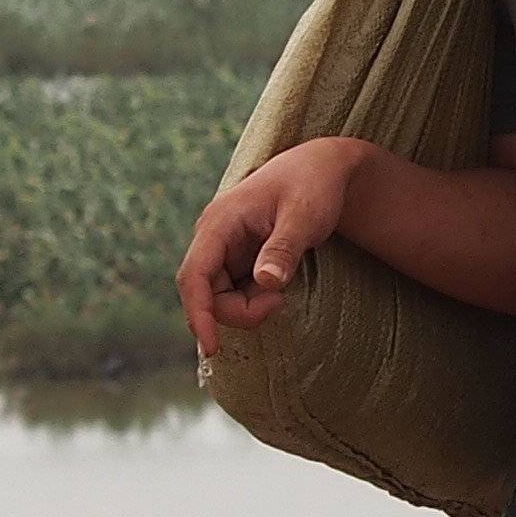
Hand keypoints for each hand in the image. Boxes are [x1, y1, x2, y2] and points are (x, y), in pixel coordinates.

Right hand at [178, 139, 370, 353]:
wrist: (321, 169)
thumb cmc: (313, 186)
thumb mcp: (304, 216)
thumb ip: (283, 249)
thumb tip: (266, 283)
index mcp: (219, 224)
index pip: (194, 276)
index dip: (198, 314)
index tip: (212, 347)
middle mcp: (213, 239)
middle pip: (205, 294)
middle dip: (239, 311)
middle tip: (280, 302)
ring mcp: (222, 250)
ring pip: (219, 298)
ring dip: (248, 307)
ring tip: (284, 290)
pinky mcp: (236, 260)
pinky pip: (233, 293)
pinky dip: (254, 300)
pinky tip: (277, 287)